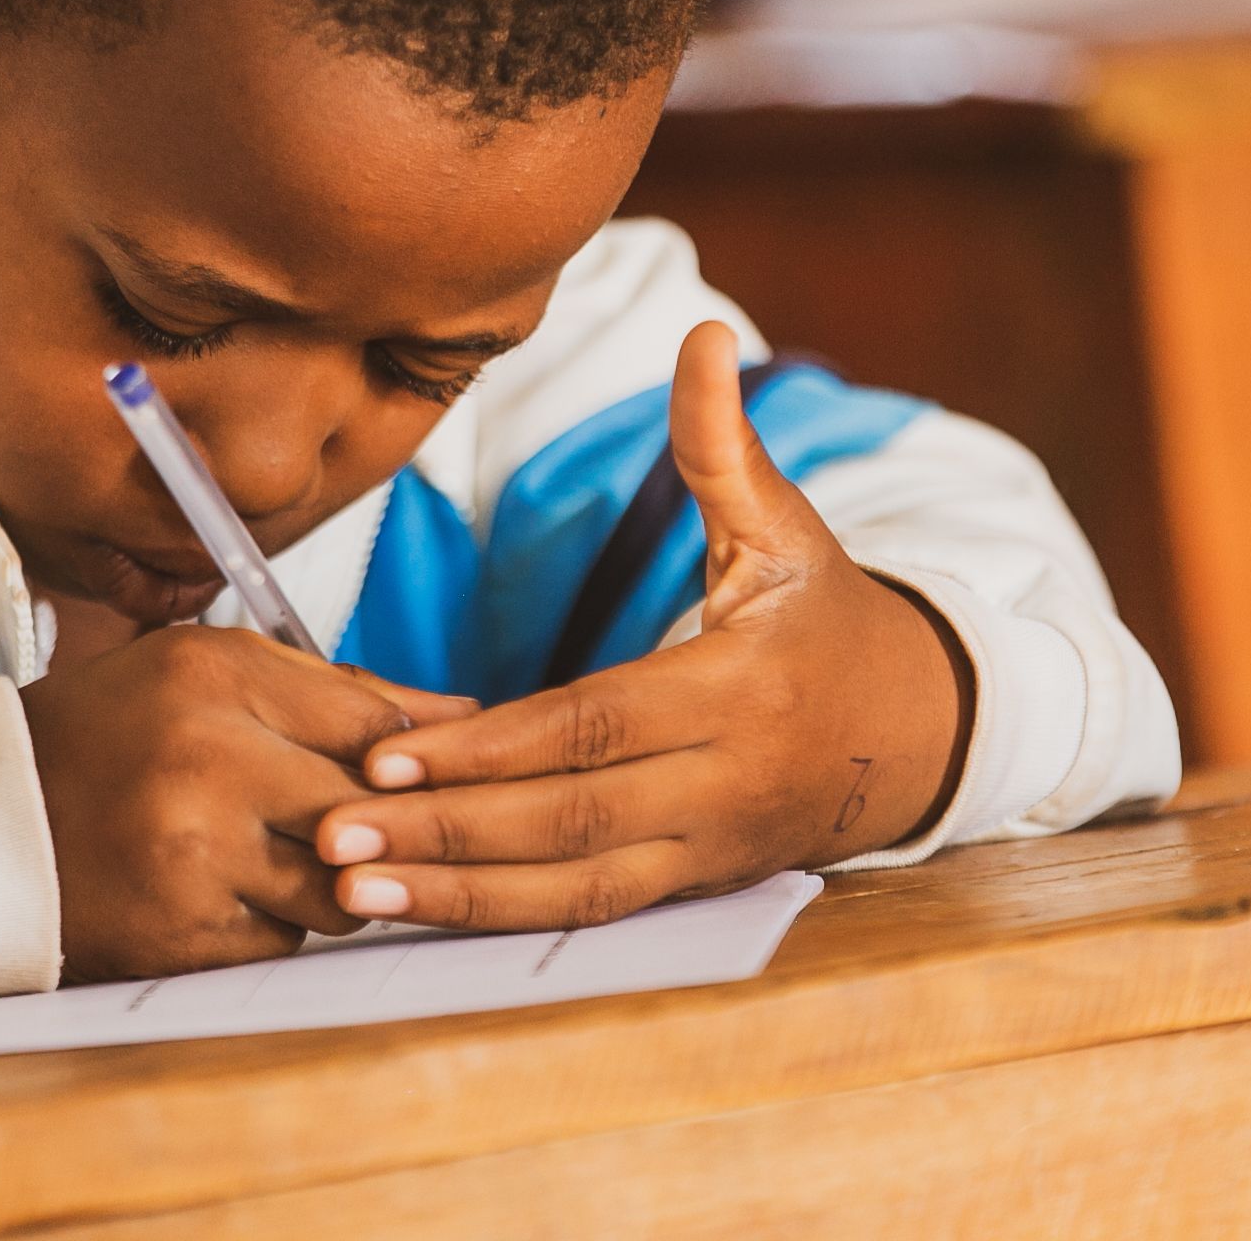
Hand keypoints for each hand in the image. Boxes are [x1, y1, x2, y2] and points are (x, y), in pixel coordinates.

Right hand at [21, 625, 475, 979]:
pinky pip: (284, 942)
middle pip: (370, 811)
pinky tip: (220, 891)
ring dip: (327, 880)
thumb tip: (458, 718)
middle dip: (376, 825)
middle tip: (349, 822)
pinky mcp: (184, 936)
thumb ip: (332, 689)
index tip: (421, 775)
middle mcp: (206, 760)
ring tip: (268, 850)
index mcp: (214, 675)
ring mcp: (195, 856)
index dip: (411, 758)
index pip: (373, 722)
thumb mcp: (203, 672)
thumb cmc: (102, 739)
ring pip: (339, 888)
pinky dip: (271, 924)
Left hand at [311, 322, 973, 930]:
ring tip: (347, 890)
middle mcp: (722, 783)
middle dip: (447, 829)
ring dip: (455, 895)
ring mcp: (705, 848)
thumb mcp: (787, 528)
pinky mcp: (688, 887)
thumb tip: (698, 333)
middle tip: (330, 829)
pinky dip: (496, 917)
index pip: (598, 727)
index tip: (387, 752)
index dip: (493, 746)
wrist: (920, 737)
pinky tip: (409, 911)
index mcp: (739, 690)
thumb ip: (723, 443)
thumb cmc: (832, 619)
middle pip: (571, 820)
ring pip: (571, 889)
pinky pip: (585, 915)